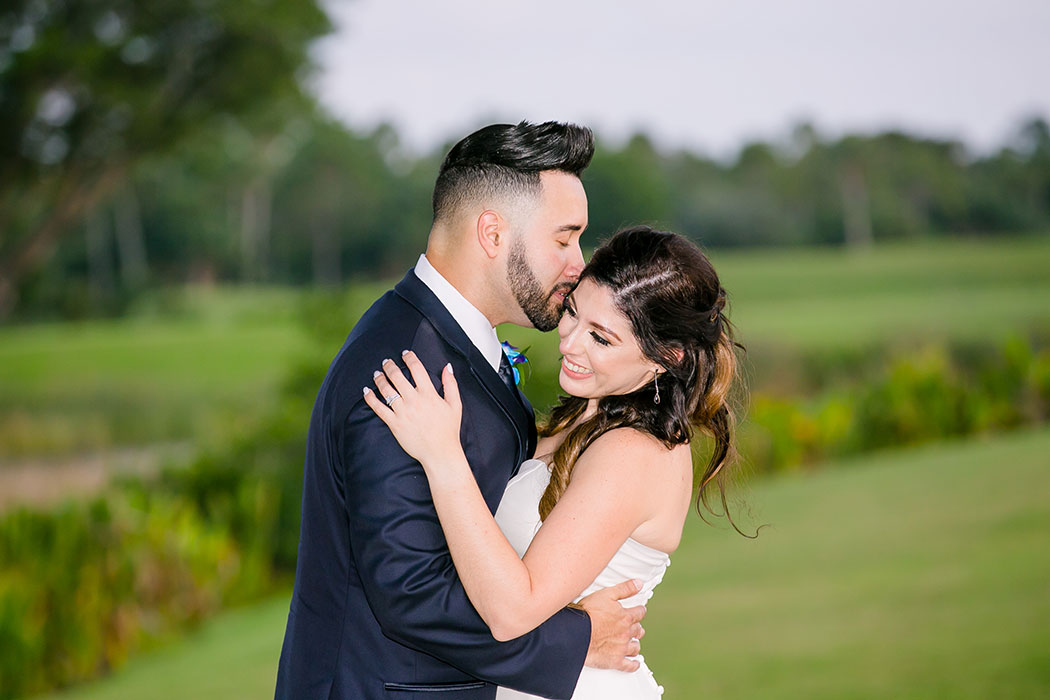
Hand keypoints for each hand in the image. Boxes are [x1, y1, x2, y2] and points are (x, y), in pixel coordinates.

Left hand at [363, 351, 463, 468]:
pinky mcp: (394, 423)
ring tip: (377, 373)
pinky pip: (378, 408)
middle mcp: (414, 400)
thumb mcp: (455, 405)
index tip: (405, 353)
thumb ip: (451, 384)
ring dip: (379, 378)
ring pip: (386, 390)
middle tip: (386, 361)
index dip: (409, 358)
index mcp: (429, 394)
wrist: (440, 453)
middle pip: (397, 376)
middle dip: (390, 366)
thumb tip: (447, 367)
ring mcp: (402, 412)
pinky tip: (366, 391)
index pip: (417, 368)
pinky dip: (370, 398)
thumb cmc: (449, 430)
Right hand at [578, 579, 646, 671]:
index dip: (639, 611)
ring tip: (633, 643)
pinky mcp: (615, 661)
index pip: (639, 613)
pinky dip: (633, 664)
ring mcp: (622, 648)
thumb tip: (638, 584)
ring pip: (635, 647)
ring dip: (635, 644)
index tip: (638, 611)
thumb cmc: (588, 614)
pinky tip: (634, 663)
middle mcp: (626, 633)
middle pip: (638, 631)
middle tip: (634, 627)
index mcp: (625, 617)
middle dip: (636, 628)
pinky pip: (629, 665)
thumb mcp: (607, 594)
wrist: (577, 633)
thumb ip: (625, 589)